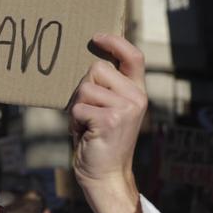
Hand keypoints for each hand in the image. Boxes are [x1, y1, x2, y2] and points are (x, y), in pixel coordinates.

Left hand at [68, 34, 146, 212]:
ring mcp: (125, 108)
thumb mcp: (109, 110)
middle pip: (96, 68)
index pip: (133, 56)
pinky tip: (85, 134)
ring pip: (85, 88)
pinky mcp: (110, 120)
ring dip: (78, 107)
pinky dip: (75, 121)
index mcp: (138, 92)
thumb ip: (107, 87)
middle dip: (84, 89)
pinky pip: (78, 107)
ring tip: (87, 126)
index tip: (97, 37)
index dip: (115, 42)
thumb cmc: (100, 141)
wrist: (106, 175)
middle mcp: (137, 97)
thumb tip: (89, 62)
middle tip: (89, 113)